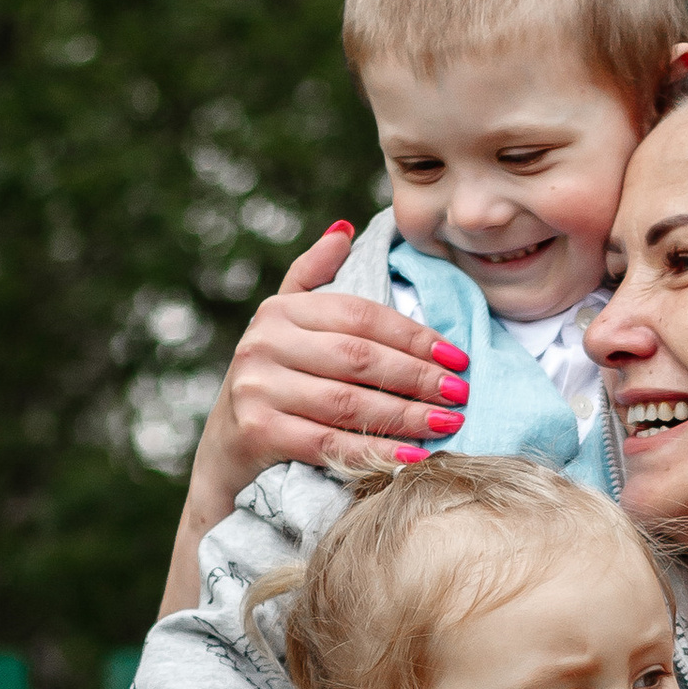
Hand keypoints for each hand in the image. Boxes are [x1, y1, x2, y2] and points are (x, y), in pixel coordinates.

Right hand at [187, 225, 471, 520]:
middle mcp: (264, 343)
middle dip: (418, 376)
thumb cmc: (273, 386)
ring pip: (349, 402)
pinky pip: (331, 443)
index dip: (414, 335)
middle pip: (359, 357)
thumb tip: (344, 231)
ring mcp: (258, 388)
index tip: (457, 357)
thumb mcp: (285, 327)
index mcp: (279, 312)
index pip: (360, 316)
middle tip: (460, 393)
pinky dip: (376, 452)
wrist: (227, 455)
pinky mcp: (259, 432)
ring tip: (448, 424)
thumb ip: (311, 278)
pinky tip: (413, 458)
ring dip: (407, 416)